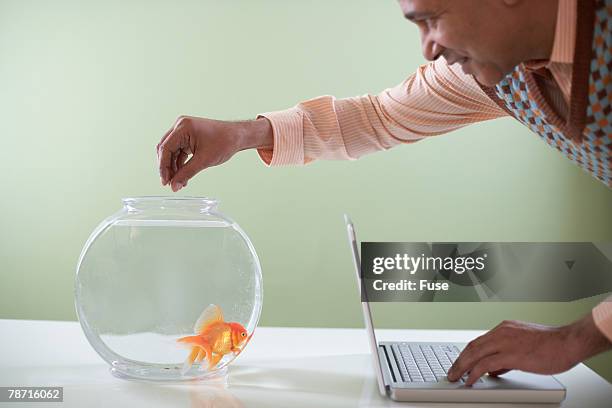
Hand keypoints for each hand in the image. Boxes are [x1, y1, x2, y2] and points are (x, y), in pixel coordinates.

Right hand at [156, 116, 272, 191]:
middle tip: (169, 184)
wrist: (238, 136)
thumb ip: (186, 174)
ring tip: (178, 183)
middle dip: (167, 168)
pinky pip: (179, 151)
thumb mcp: (204, 160)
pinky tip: (183, 176)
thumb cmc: (225, 142)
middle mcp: (180, 126)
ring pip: (171, 152)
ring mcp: (184, 131)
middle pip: (165, 149)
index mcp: (183, 127)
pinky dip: (180, 163)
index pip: (165, 148)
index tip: (165, 181)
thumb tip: (174, 186)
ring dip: (174, 167)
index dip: (163, 167)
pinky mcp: (188, 136)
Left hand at [447, 314, 610, 385]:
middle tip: (452, 371)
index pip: (479, 341)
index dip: (467, 353)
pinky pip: (485, 364)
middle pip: (472, 346)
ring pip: (475, 354)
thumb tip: (495, 369)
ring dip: (462, 367)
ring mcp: (505, 342)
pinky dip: (474, 372)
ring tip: (455, 377)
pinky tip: (470, 380)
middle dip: (460, 360)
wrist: (567, 342)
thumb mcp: (524, 347)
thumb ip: (507, 356)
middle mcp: (501, 332)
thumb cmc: (552, 345)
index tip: (460, 362)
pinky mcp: (510, 354)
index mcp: (504, 328)